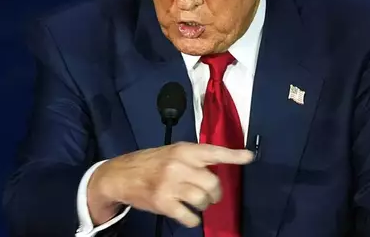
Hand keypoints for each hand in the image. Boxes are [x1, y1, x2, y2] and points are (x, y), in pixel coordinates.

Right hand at [87, 142, 253, 226]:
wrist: (120, 175)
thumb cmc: (151, 163)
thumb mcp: (172, 152)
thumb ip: (194, 157)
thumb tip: (221, 164)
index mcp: (183, 150)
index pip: (213, 151)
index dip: (233, 155)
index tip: (249, 157)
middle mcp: (178, 165)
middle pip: (212, 182)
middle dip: (215, 192)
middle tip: (210, 195)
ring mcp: (170, 185)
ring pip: (203, 200)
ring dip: (204, 205)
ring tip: (197, 203)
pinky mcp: (163, 203)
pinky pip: (189, 216)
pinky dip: (193, 219)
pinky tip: (188, 215)